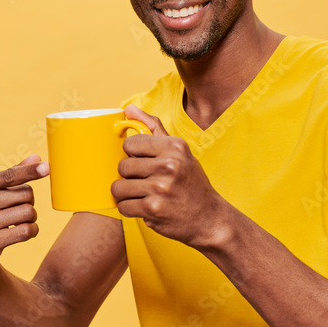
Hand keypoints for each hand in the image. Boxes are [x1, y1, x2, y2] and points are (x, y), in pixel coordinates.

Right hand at [0, 154, 48, 271]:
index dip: (30, 171)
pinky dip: (33, 230)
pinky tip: (25, 231)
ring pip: (28, 212)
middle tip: (18, 208)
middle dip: (29, 200)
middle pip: (26, 194)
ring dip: (31, 216)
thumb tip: (37, 158)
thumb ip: (12, 174)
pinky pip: (26, 231)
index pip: (10, 175)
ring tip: (21, 220)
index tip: (47, 167)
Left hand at [113, 105, 228, 246]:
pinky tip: (145, 208)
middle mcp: (169, 165)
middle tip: (144, 183)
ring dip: (126, 195)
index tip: (144, 164)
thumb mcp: (179, 152)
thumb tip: (128, 108)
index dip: (132, 155)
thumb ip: (153, 128)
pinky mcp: (153, 209)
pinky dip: (130, 209)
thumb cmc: (190, 182)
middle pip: (122, 166)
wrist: (209, 218)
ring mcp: (161, 188)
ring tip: (142, 195)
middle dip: (129, 177)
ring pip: (118, 188)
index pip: (130, 143)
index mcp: (174, 146)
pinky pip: (123, 206)